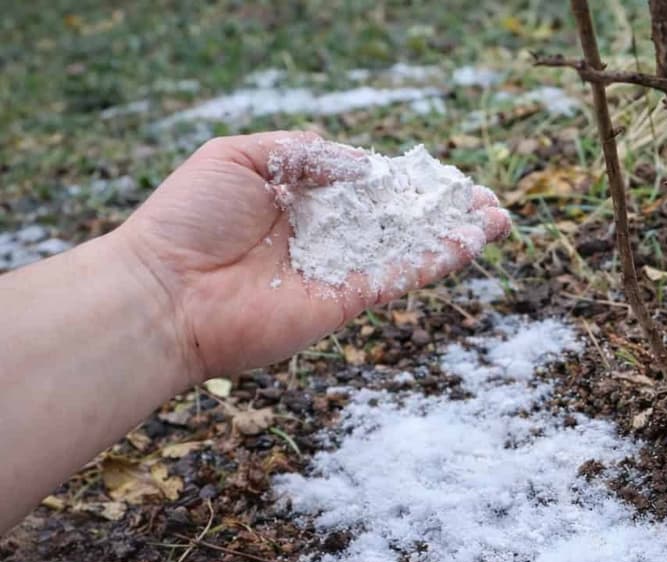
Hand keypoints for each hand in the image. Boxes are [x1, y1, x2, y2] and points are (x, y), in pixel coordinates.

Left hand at [119, 131, 510, 382]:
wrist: (164, 290)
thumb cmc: (188, 218)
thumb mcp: (241, 156)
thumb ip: (305, 151)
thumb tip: (363, 163)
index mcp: (302, 199)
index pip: (368, 187)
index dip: (409, 181)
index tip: (446, 174)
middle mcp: (326, 236)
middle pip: (400, 220)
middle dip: (446, 210)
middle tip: (488, 201)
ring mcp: (338, 271)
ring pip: (410, 249)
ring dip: (457, 235)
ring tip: (499, 220)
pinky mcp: (344, 302)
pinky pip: (399, 277)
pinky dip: (436, 260)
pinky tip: (469, 243)